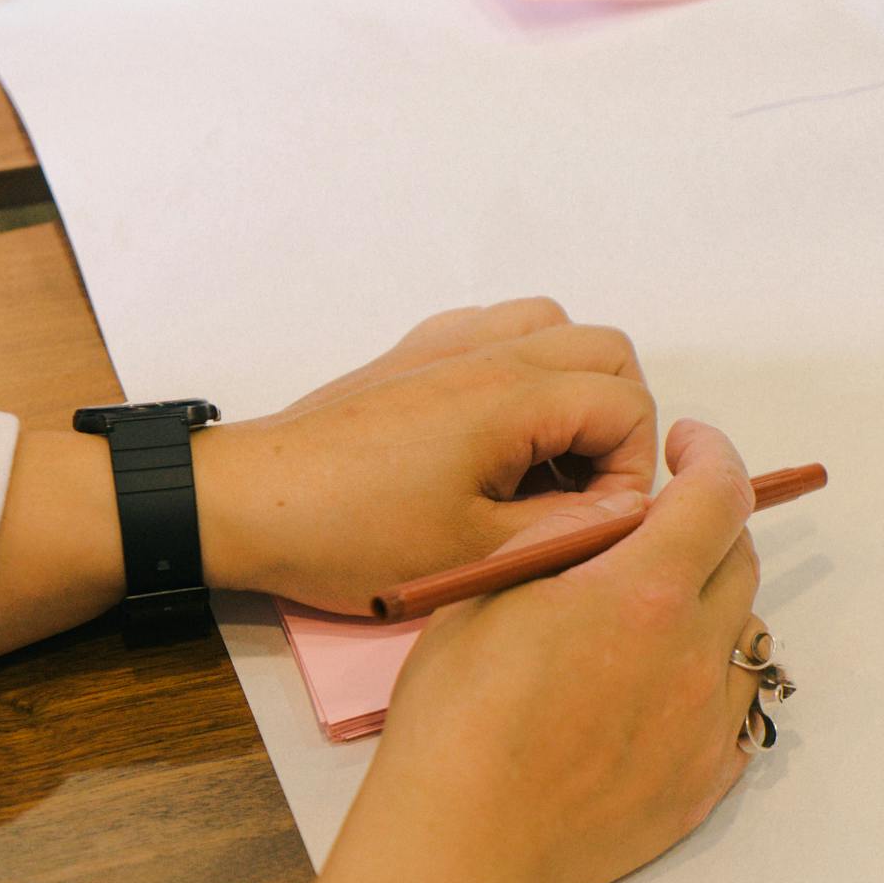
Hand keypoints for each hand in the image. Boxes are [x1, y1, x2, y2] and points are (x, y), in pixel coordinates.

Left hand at [195, 298, 657, 614]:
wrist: (251, 503)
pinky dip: (522, 367)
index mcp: (511, 396)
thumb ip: (568, 530)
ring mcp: (447, 342)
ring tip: (549, 460)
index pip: (629, 406)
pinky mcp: (414, 352)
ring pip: (556, 328)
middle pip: (608, 351)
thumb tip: (627, 515)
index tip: (596, 522)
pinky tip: (498, 431)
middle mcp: (487, 351)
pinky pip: (498, 328)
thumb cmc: (351, 533)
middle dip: (618, 421)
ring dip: (575, 386)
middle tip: (587, 489)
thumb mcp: (475, 555)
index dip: (632, 471)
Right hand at [380, 418, 764, 882]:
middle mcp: (694, 655)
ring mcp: (706, 725)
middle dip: (707, 527)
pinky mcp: (702, 783)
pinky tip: (656, 690)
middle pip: (740, 561)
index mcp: (644, 593)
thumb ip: (562, 544)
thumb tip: (607, 521)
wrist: (462, 844)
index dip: (710, 455)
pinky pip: (733, 712)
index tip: (687, 446)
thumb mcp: (487, 595)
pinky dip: (708, 683)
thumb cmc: (457, 720)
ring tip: (649, 617)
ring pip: (744, 636)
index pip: (719, 494)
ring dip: (709, 607)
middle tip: (660, 527)